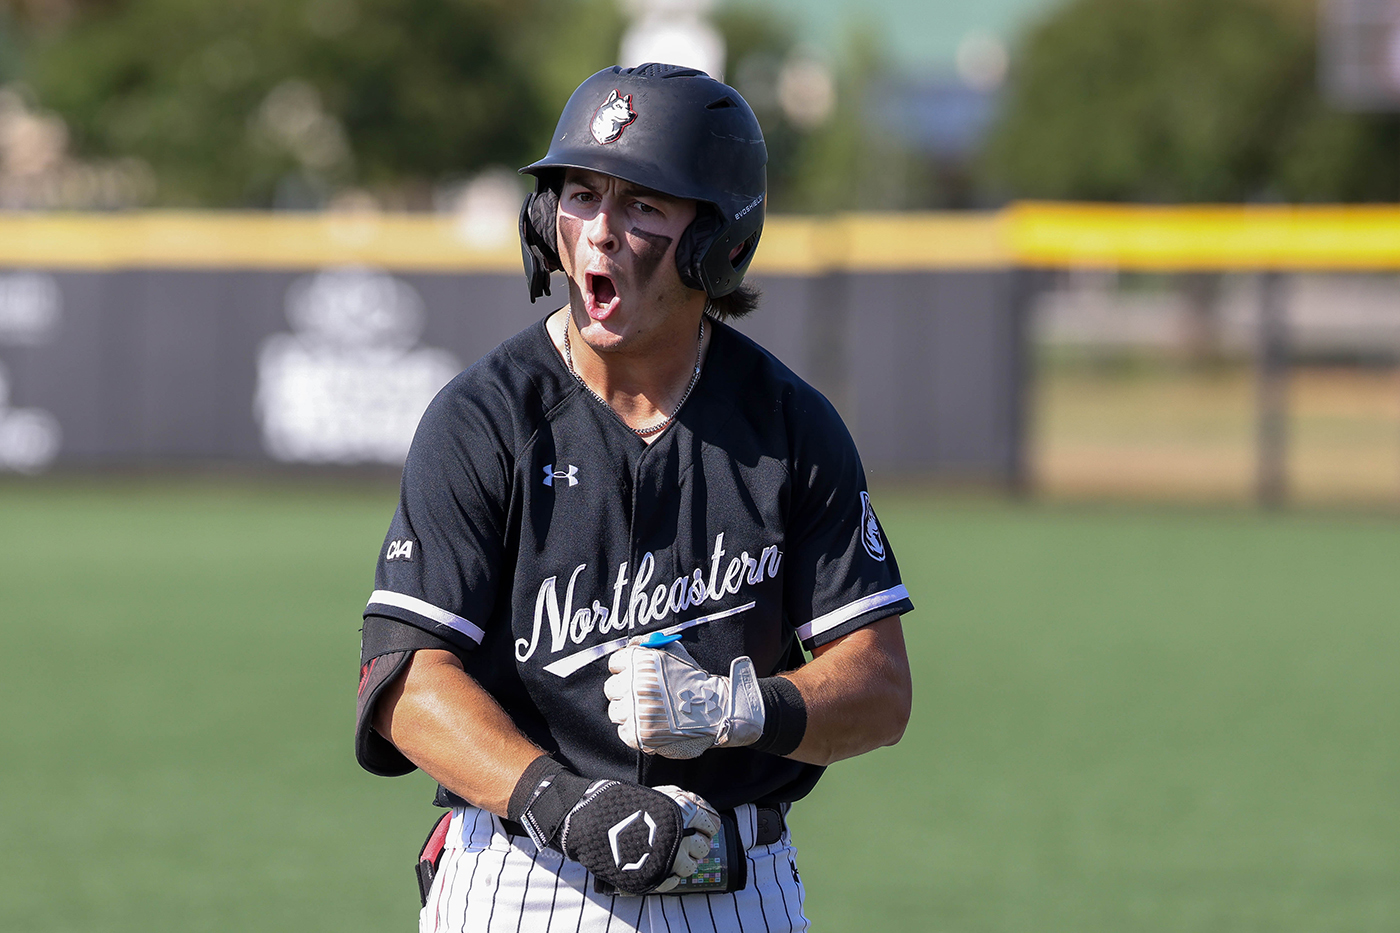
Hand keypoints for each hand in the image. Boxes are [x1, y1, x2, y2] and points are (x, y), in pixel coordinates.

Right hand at [511, 759, 719, 894]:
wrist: (590, 820)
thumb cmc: (621, 803)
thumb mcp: (654, 794)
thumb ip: (677, 802)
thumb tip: (696, 813)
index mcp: (682, 812)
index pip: (711, 823)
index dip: (707, 826)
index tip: (701, 828)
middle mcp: (680, 836)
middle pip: (703, 847)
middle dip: (696, 845)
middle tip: (684, 842)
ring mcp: (667, 859)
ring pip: (690, 867)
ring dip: (684, 862)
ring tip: (671, 856)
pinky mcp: (654, 877)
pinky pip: (674, 883)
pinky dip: (672, 878)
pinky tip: (663, 869)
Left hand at [604, 636, 764, 758]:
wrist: (716, 709)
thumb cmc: (694, 680)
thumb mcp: (674, 652)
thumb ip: (650, 645)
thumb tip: (631, 644)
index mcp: (640, 661)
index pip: (615, 664)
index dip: (626, 671)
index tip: (635, 678)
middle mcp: (635, 684)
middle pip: (611, 688)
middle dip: (625, 692)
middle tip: (642, 697)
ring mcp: (636, 710)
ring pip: (615, 711)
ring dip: (629, 713)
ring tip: (649, 713)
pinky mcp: (639, 734)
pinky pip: (623, 732)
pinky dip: (635, 731)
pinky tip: (652, 726)